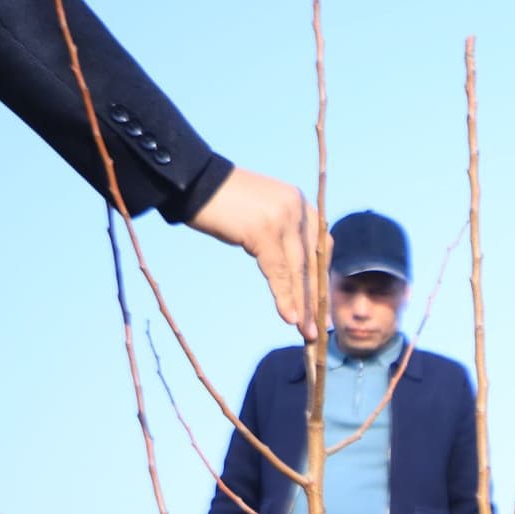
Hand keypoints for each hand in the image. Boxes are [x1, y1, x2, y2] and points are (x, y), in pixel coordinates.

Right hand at [186, 167, 326, 340]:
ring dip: (303, 305)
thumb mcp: (262, 217)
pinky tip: (290, 318)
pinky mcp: (264, 230)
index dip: (321, 281)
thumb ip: (283, 236)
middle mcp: (298, 208)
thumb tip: (295, 273)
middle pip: (313, 263)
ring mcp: (283, 218)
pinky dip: (285, 297)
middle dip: (315, 299)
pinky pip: (279, 272)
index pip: (321, 249)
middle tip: (319, 329)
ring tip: (306, 332)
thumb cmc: (222, 203)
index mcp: (301, 204)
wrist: (191, 181)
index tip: (322, 308)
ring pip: (299, 271)